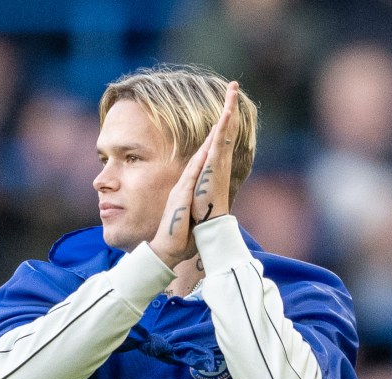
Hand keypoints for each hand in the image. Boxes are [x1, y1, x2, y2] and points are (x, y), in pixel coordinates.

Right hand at [148, 133, 212, 267]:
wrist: (166, 250)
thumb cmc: (179, 238)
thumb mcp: (190, 218)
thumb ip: (193, 208)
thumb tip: (199, 208)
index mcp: (187, 190)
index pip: (200, 165)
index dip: (209, 148)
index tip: (220, 131)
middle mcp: (184, 186)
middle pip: (199, 156)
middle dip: (212, 136)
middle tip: (225, 114)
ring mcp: (182, 190)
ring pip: (197, 161)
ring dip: (208, 142)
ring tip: (219, 124)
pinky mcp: (181, 197)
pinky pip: (192, 176)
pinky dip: (200, 161)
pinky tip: (207, 149)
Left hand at [191, 81, 239, 226]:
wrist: (204, 229)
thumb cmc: (199, 215)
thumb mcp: (195, 191)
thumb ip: (198, 179)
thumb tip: (198, 174)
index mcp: (213, 165)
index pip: (219, 138)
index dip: (223, 120)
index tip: (226, 104)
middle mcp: (219, 161)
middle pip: (226, 128)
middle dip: (230, 106)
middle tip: (233, 86)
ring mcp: (218, 163)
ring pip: (225, 129)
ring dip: (229, 108)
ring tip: (233, 88)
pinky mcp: (214, 166)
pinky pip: (220, 141)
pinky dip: (225, 125)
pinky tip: (228, 111)